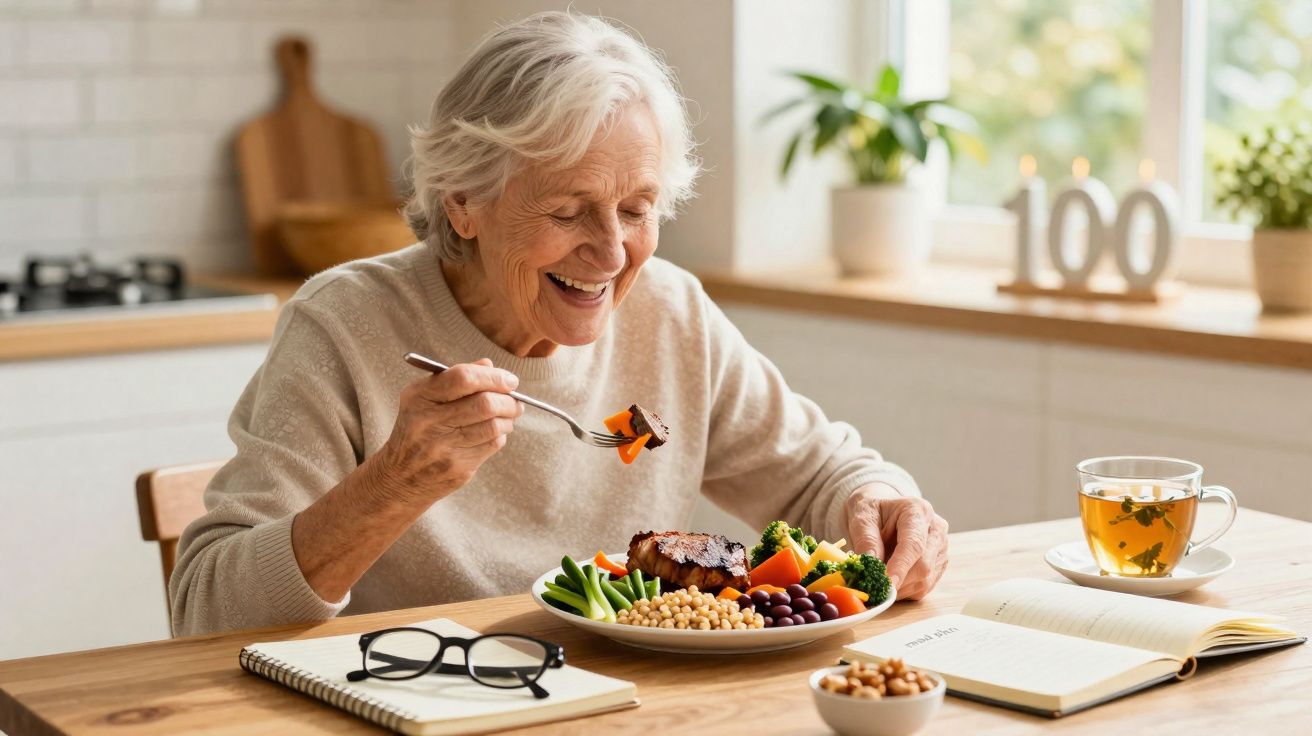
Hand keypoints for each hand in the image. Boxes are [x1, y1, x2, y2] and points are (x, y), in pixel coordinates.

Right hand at [374, 359, 522, 502]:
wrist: (399, 477)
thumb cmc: (417, 429)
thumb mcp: (423, 398)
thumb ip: (455, 378)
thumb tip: (489, 365)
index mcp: (419, 397)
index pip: (463, 378)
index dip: (493, 377)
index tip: (510, 380)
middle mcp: (429, 422)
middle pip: (484, 403)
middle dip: (509, 400)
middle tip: (516, 400)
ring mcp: (444, 448)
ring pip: (494, 426)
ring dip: (509, 418)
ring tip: (509, 415)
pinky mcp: (458, 468)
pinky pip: (492, 445)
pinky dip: (500, 436)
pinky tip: (494, 433)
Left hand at [845, 483, 948, 599]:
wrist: (881, 510)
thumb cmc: (872, 511)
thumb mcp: (861, 518)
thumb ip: (866, 540)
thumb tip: (871, 565)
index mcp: (917, 511)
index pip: (914, 544)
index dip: (901, 566)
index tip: (887, 583)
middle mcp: (935, 529)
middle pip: (923, 566)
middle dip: (897, 581)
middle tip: (873, 585)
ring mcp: (940, 548)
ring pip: (925, 580)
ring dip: (899, 588)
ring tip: (879, 579)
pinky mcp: (938, 564)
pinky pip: (924, 587)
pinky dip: (904, 590)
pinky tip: (890, 580)